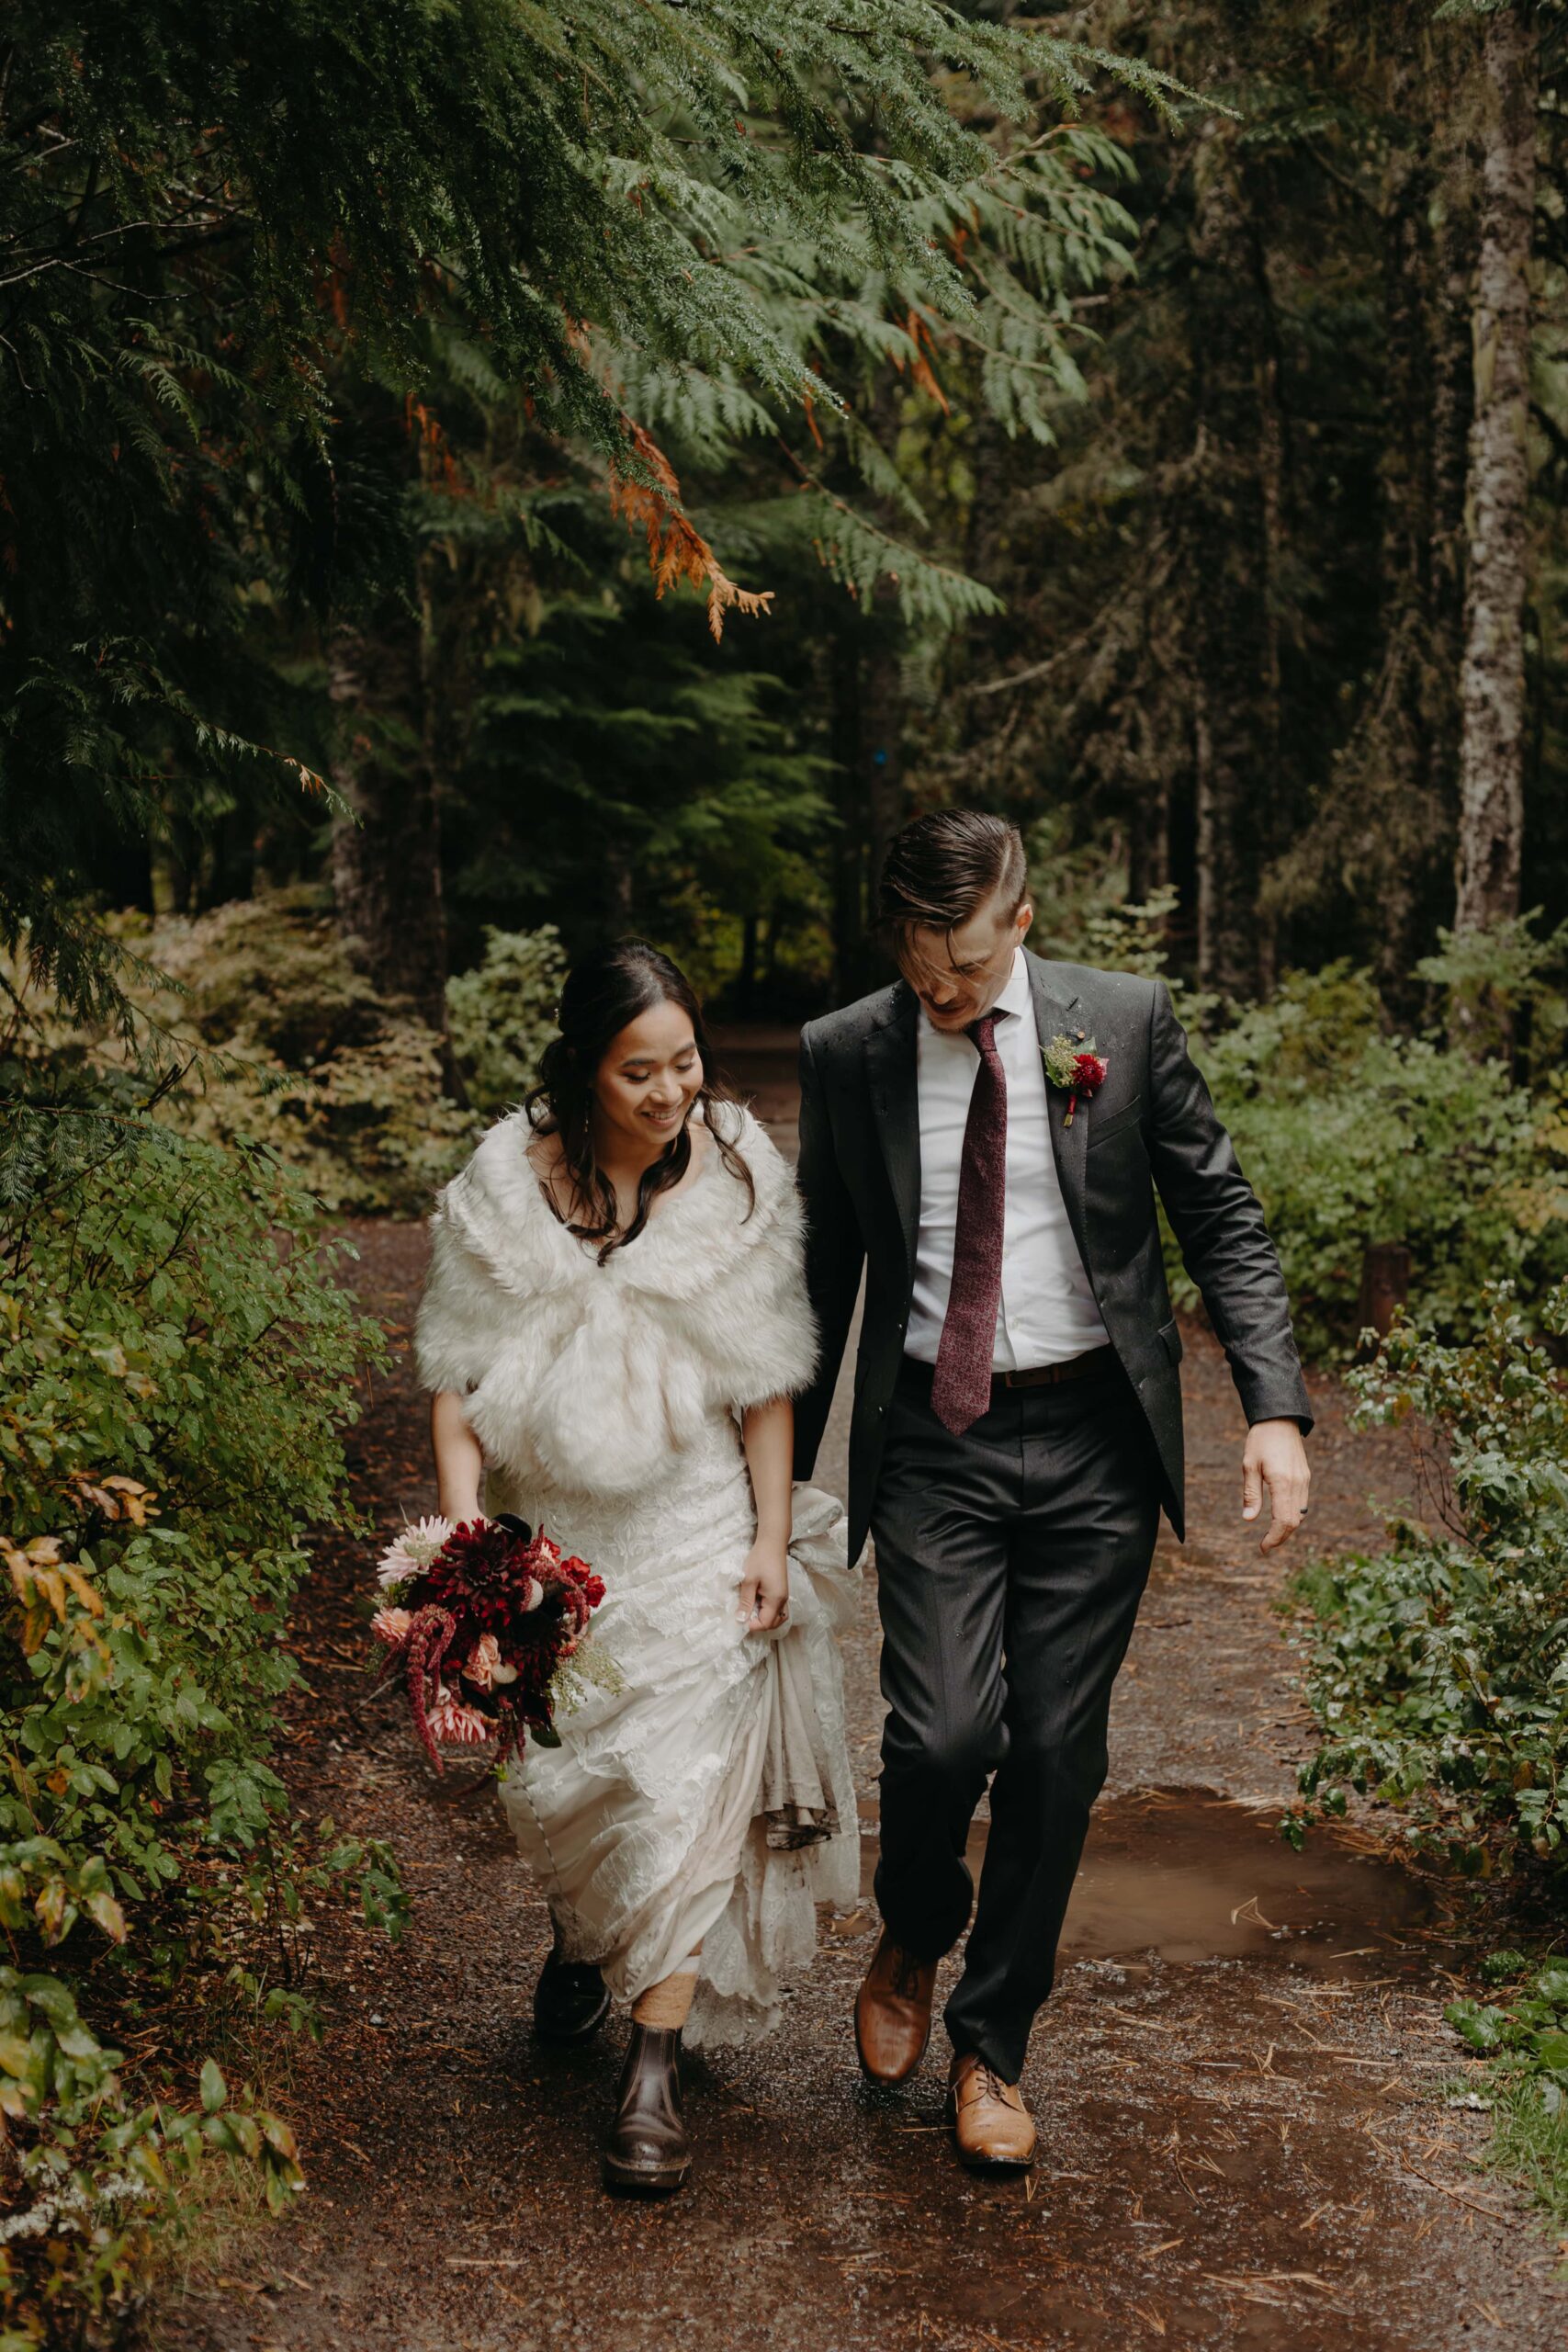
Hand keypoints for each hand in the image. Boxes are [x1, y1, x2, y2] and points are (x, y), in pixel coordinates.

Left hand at [738, 1539, 789, 1633]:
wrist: (772, 1543)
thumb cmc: (760, 1559)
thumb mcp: (748, 1580)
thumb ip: (745, 1601)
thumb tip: (740, 1620)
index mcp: (776, 1599)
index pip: (765, 1623)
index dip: (752, 1625)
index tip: (739, 1619)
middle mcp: (783, 1600)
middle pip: (773, 1623)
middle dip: (758, 1624)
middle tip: (744, 1616)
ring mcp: (783, 1596)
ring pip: (777, 1617)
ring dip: (764, 1619)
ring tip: (751, 1612)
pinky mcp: (781, 1591)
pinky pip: (777, 1609)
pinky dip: (768, 1612)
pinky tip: (757, 1605)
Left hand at [1242, 1419, 1309, 1553]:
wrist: (1280, 1420)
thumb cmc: (1261, 1440)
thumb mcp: (1249, 1465)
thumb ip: (1251, 1493)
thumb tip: (1248, 1519)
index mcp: (1283, 1481)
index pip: (1283, 1520)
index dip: (1274, 1538)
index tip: (1262, 1548)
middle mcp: (1298, 1484)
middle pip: (1294, 1522)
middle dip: (1281, 1537)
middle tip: (1265, 1545)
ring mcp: (1304, 1481)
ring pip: (1301, 1515)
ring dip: (1287, 1528)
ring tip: (1271, 1535)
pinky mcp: (1305, 1478)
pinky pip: (1302, 1504)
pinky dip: (1293, 1516)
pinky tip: (1279, 1518)